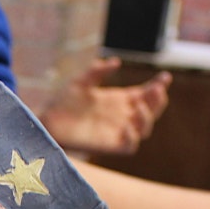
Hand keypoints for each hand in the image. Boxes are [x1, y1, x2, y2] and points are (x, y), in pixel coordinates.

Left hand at [41, 57, 171, 155]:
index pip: (146, 93)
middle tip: (155, 89)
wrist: (45, 122)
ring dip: (148, 117)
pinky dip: (132, 137)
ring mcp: (116, 131)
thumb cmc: (61, 103)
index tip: (164, 77)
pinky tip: (127, 127)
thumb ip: (97, 71)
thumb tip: (115, 62)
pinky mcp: (107, 145)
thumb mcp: (80, 81)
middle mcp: (121, 116)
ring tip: (139, 106)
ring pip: (145, 128)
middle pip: (151, 110)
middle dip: (158, 99)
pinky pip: (129, 146)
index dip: (158, 86)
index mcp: (119, 100)